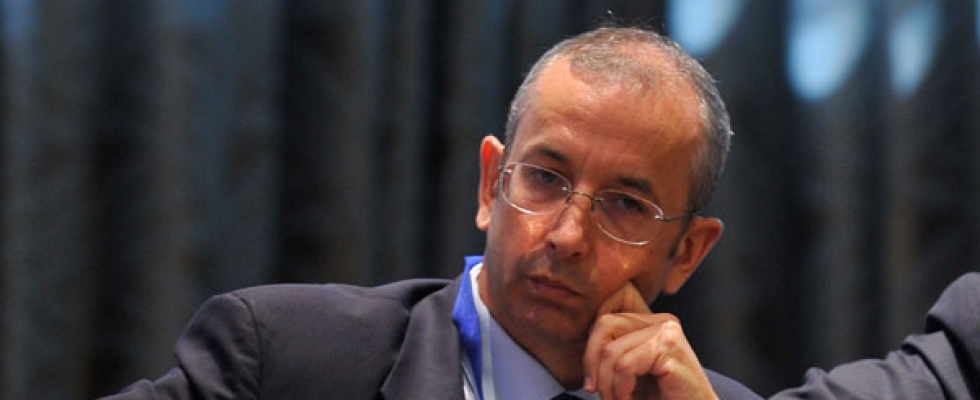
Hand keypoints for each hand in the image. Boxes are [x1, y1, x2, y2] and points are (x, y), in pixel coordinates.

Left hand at [582, 283, 717, 399]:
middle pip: (604, 327)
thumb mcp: (630, 373)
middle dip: (594, 365)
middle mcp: (661, 321)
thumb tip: (583, 347)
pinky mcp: (670, 348)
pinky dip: (621, 389)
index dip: (591, 351)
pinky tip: (631, 399)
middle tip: (600, 393)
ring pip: (612, 351)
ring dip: (610, 386)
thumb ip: (612, 354)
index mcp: (650, 322)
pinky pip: (625, 365)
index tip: (592, 382)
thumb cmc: (663, 398)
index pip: (604, 320)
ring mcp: (667, 331)